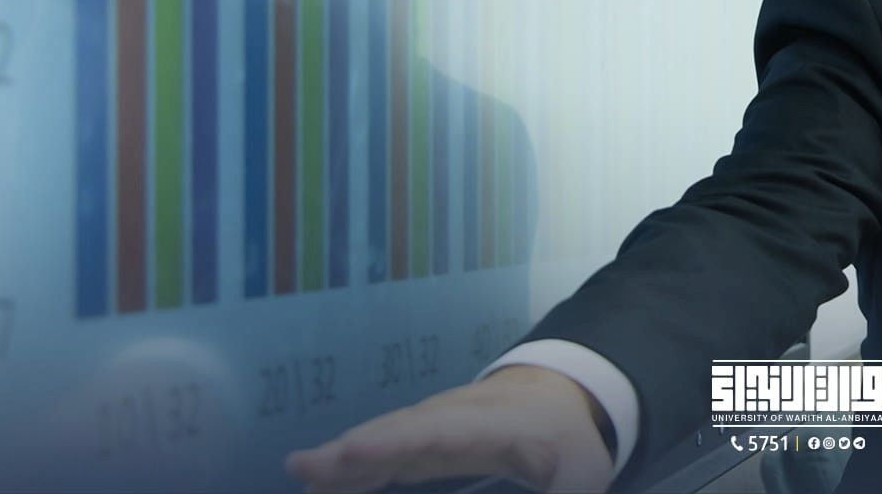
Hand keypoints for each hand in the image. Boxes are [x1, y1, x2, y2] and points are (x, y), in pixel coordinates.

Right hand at [285, 365, 614, 493]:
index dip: (397, 443)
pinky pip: (382, 453)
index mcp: (492, 423)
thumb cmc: (570, 440)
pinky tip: (320, 485)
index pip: (439, 431)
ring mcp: (433, 425)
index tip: (354, 451)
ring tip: (300, 474)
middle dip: (351, 452)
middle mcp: (451, 418)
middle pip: (397, 433)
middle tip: (301, 469)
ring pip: (382, 440)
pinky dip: (351, 467)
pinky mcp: (423, 440)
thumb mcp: (581, 477)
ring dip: (341, 460)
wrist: (563, 396)